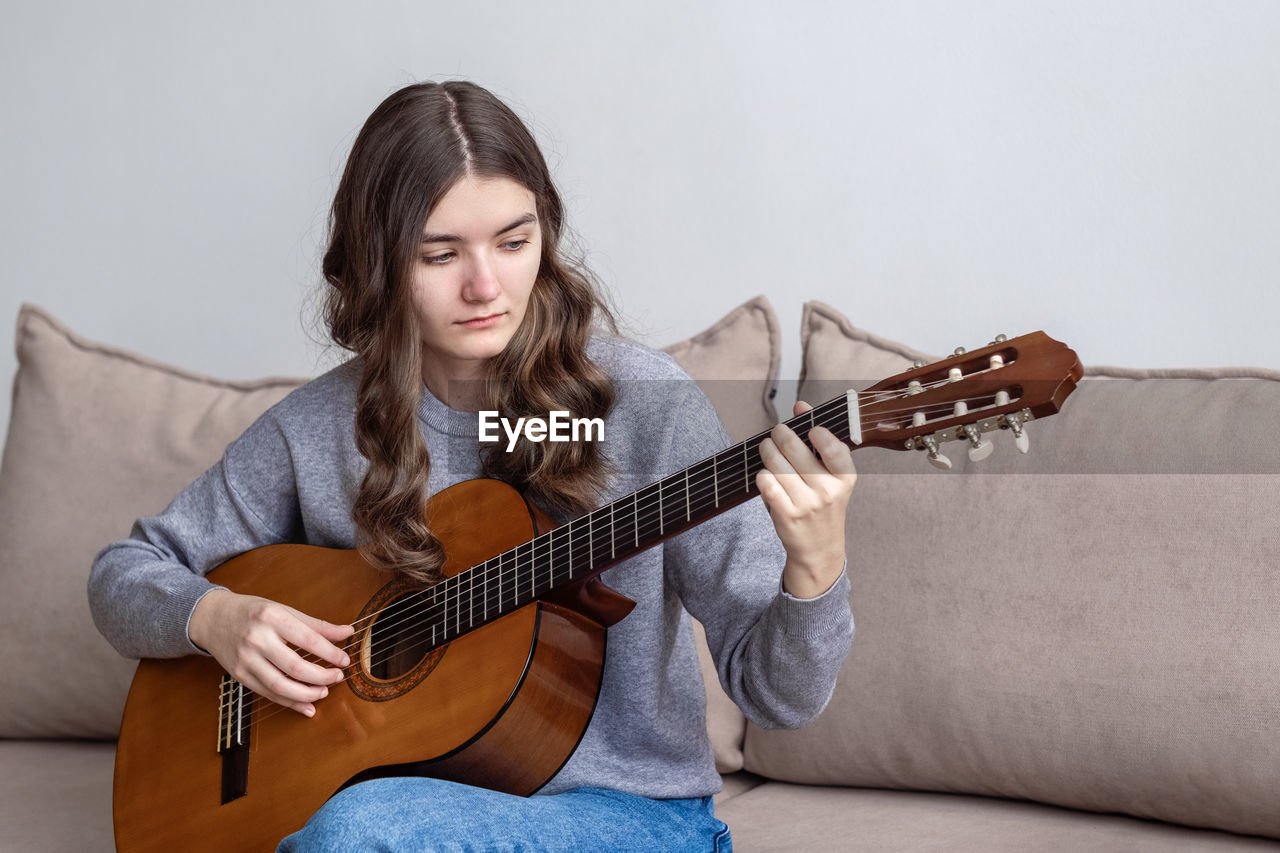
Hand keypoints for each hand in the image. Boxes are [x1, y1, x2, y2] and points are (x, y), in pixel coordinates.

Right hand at [189, 588, 353, 716]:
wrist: (213, 618)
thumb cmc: (253, 612)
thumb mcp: (284, 610)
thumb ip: (317, 625)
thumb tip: (347, 632)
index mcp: (272, 618)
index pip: (308, 640)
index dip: (330, 653)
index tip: (345, 660)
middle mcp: (257, 639)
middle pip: (295, 667)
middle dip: (321, 676)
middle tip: (337, 677)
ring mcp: (246, 660)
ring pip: (280, 686)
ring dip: (306, 694)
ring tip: (324, 692)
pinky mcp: (240, 676)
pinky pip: (268, 694)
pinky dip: (290, 703)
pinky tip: (306, 706)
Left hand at [755, 400, 857, 598]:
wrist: (819, 548)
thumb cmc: (823, 503)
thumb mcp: (831, 475)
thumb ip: (818, 439)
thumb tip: (800, 405)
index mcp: (845, 478)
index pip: (835, 450)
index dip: (820, 434)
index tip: (810, 428)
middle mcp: (828, 491)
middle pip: (796, 451)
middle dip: (781, 435)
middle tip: (777, 432)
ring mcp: (807, 504)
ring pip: (777, 465)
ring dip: (767, 451)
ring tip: (766, 447)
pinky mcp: (786, 515)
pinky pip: (766, 484)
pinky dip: (762, 475)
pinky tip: (765, 473)